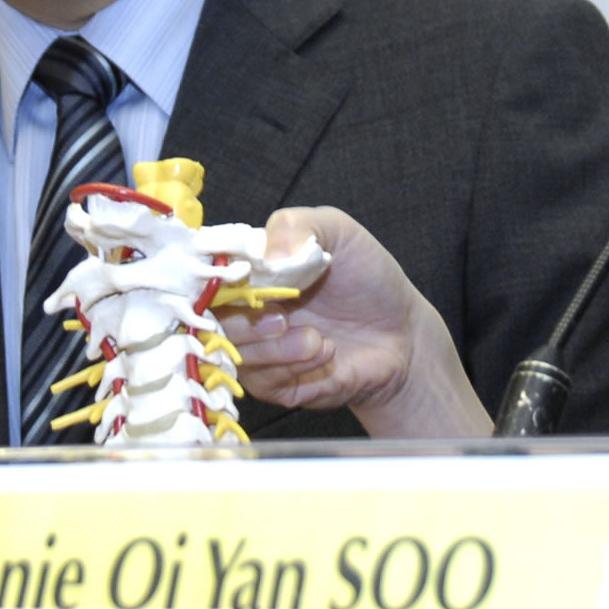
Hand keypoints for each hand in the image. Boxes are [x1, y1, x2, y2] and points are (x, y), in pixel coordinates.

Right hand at [224, 207, 490, 438]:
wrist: (403, 334)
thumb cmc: (368, 278)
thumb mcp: (338, 232)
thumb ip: (297, 227)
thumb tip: (265, 256)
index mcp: (251, 267)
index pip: (205, 270)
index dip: (208, 277)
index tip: (237, 281)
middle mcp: (245, 306)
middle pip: (208, 318)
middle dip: (243, 321)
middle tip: (282, 318)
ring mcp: (257, 346)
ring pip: (233, 352)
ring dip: (275, 348)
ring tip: (317, 339)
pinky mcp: (273, 382)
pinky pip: (261, 380)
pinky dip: (293, 366)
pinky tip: (325, 354)